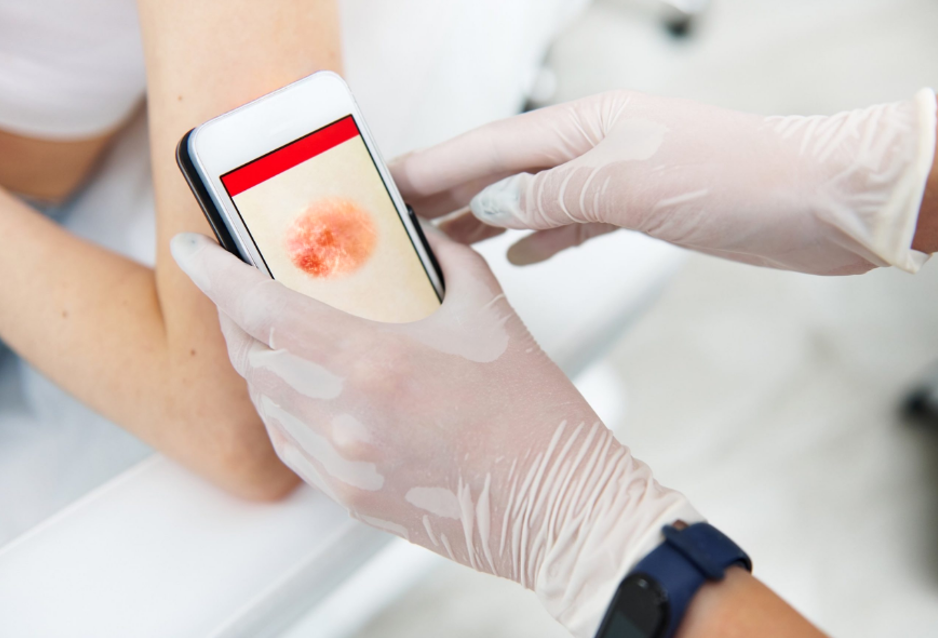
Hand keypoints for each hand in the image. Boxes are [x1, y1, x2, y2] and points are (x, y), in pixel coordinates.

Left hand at [172, 231, 698, 636]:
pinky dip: (283, 409)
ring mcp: (342, 464)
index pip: (262, 310)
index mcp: (375, 361)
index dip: (215, 276)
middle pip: (252, 356)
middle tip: (245, 288)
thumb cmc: (533, 416)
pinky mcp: (350, 498)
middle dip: (236, 315)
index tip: (193, 250)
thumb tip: (417, 236)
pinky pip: (289, 445)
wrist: (557, 506)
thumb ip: (445, 262)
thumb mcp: (492, 315)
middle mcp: (344, 415)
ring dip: (261, 362)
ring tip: (280, 336)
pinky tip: (306, 391)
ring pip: (266, 402)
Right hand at [392, 89, 935, 274]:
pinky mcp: (640, 211)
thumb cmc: (733, 179)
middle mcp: (593, 148)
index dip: (435, 167)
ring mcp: (616, 179)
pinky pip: (573, 223)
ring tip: (443, 244)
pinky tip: (519, 258)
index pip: (490, 147)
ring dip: (487, 221)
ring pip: (533, 201)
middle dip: (451, 195)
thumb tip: (494, 208)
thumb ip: (552, 195)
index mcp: (583, 127)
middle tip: (401, 225)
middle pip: (504, 171)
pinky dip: (541, 240)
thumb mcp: (627, 184)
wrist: (816, 200)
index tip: (386, 186)